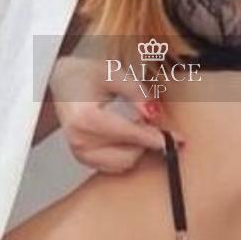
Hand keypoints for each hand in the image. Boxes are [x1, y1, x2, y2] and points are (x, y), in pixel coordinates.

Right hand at [49, 54, 184, 172]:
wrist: (62, 82)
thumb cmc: (87, 75)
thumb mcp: (114, 73)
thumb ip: (137, 92)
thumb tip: (154, 115)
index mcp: (86, 117)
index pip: (130, 134)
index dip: (157, 137)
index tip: (179, 140)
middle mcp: (80, 139)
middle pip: (130, 154)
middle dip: (146, 139)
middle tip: (148, 119)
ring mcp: (79, 152)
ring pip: (125, 163)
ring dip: (136, 147)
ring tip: (133, 124)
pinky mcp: (82, 159)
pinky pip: (115, 166)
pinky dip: (126, 153)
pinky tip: (125, 135)